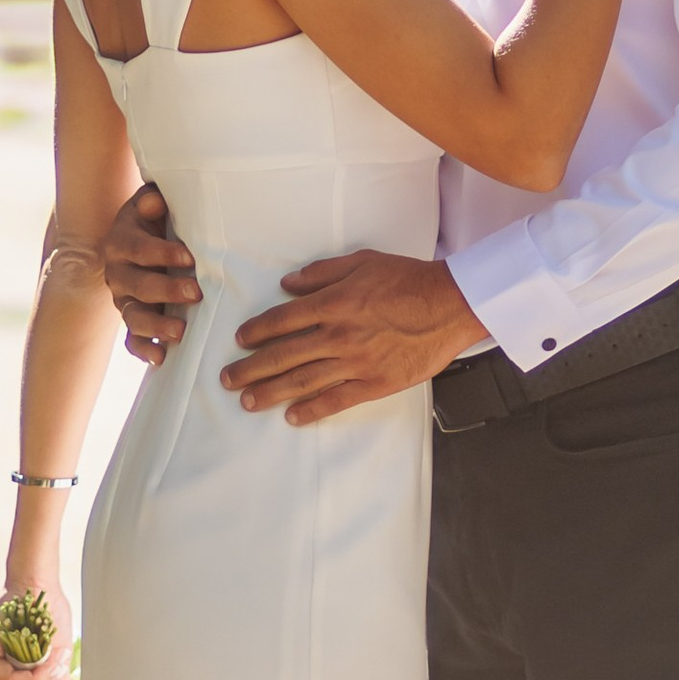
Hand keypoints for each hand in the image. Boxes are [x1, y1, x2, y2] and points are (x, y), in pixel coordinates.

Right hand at [103, 178, 199, 366]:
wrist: (148, 238)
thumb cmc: (161, 219)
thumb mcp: (155, 204)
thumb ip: (154, 200)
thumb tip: (155, 202)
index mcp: (121, 241)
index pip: (137, 248)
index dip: (161, 252)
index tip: (188, 256)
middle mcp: (117, 272)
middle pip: (136, 285)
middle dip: (166, 290)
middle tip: (196, 292)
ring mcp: (124, 299)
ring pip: (133, 316)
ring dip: (155, 326)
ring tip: (180, 333)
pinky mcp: (133, 319)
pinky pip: (132, 340)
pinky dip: (144, 350)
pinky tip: (162, 357)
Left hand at [224, 252, 479, 427]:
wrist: (451, 305)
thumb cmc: (409, 279)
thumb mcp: (363, 261)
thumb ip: (322, 273)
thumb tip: (288, 285)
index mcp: (334, 303)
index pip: (283, 320)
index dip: (257, 331)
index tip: (240, 340)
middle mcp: (339, 335)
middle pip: (284, 355)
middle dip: (251, 368)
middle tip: (227, 379)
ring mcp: (356, 362)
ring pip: (304, 381)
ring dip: (272, 392)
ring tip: (248, 402)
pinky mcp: (375, 383)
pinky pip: (337, 400)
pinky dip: (313, 410)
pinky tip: (293, 418)